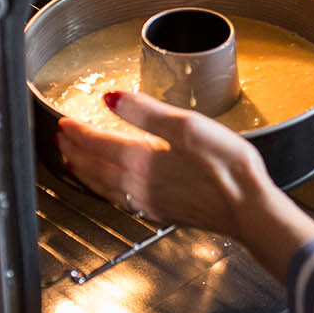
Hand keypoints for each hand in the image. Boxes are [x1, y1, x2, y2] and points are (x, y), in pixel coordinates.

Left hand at [56, 91, 313, 281]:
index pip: (99, 144)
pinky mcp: (164, 213)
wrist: (250, 208)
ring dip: (87, 173)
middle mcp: (139, 186)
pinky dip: (106, 190)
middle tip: (62, 140)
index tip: (65, 122)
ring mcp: (150, 203)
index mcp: (142, 161)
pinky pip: (122, 201)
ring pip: (105, 188)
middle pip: (96, 168)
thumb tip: (111, 99)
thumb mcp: (186, 126)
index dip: (79, 132)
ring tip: (76, 163)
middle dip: (76, 152)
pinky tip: (113, 188)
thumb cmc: (227, 168)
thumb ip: (145, 112)